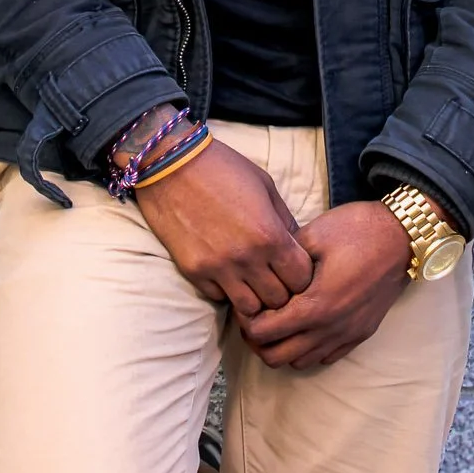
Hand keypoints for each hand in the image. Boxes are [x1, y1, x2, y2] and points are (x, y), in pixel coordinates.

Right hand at [135, 139, 313, 318]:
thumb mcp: (264, 185)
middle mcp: (246, 257)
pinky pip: (218, 298)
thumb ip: (284, 219)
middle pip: (278, 300)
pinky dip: (225, 290)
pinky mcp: (193, 271)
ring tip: (251, 280)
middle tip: (274, 276)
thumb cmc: (222, 168)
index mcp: (269, 233)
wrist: (172, 164)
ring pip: (249, 309)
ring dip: (254, 297)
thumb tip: (297, 246)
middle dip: (281, 290)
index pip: (301, 278)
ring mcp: (217, 268)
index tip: (294, 266)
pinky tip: (226, 271)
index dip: (301, 274)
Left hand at [239, 201, 411, 369]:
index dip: (246, 320)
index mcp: (315, 305)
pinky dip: (307, 349)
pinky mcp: (360, 334)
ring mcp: (347, 335)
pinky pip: (325, 358)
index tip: (245, 301)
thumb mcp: (313, 234)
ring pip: (300, 362)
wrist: (402, 237)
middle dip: (258, 341)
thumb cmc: (358, 230)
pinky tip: (304, 325)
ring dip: (282, 347)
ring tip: (278, 321)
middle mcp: (330, 329)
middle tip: (255, 316)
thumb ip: (284, 258)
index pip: (264, 333)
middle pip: (276, 357)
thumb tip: (262, 270)